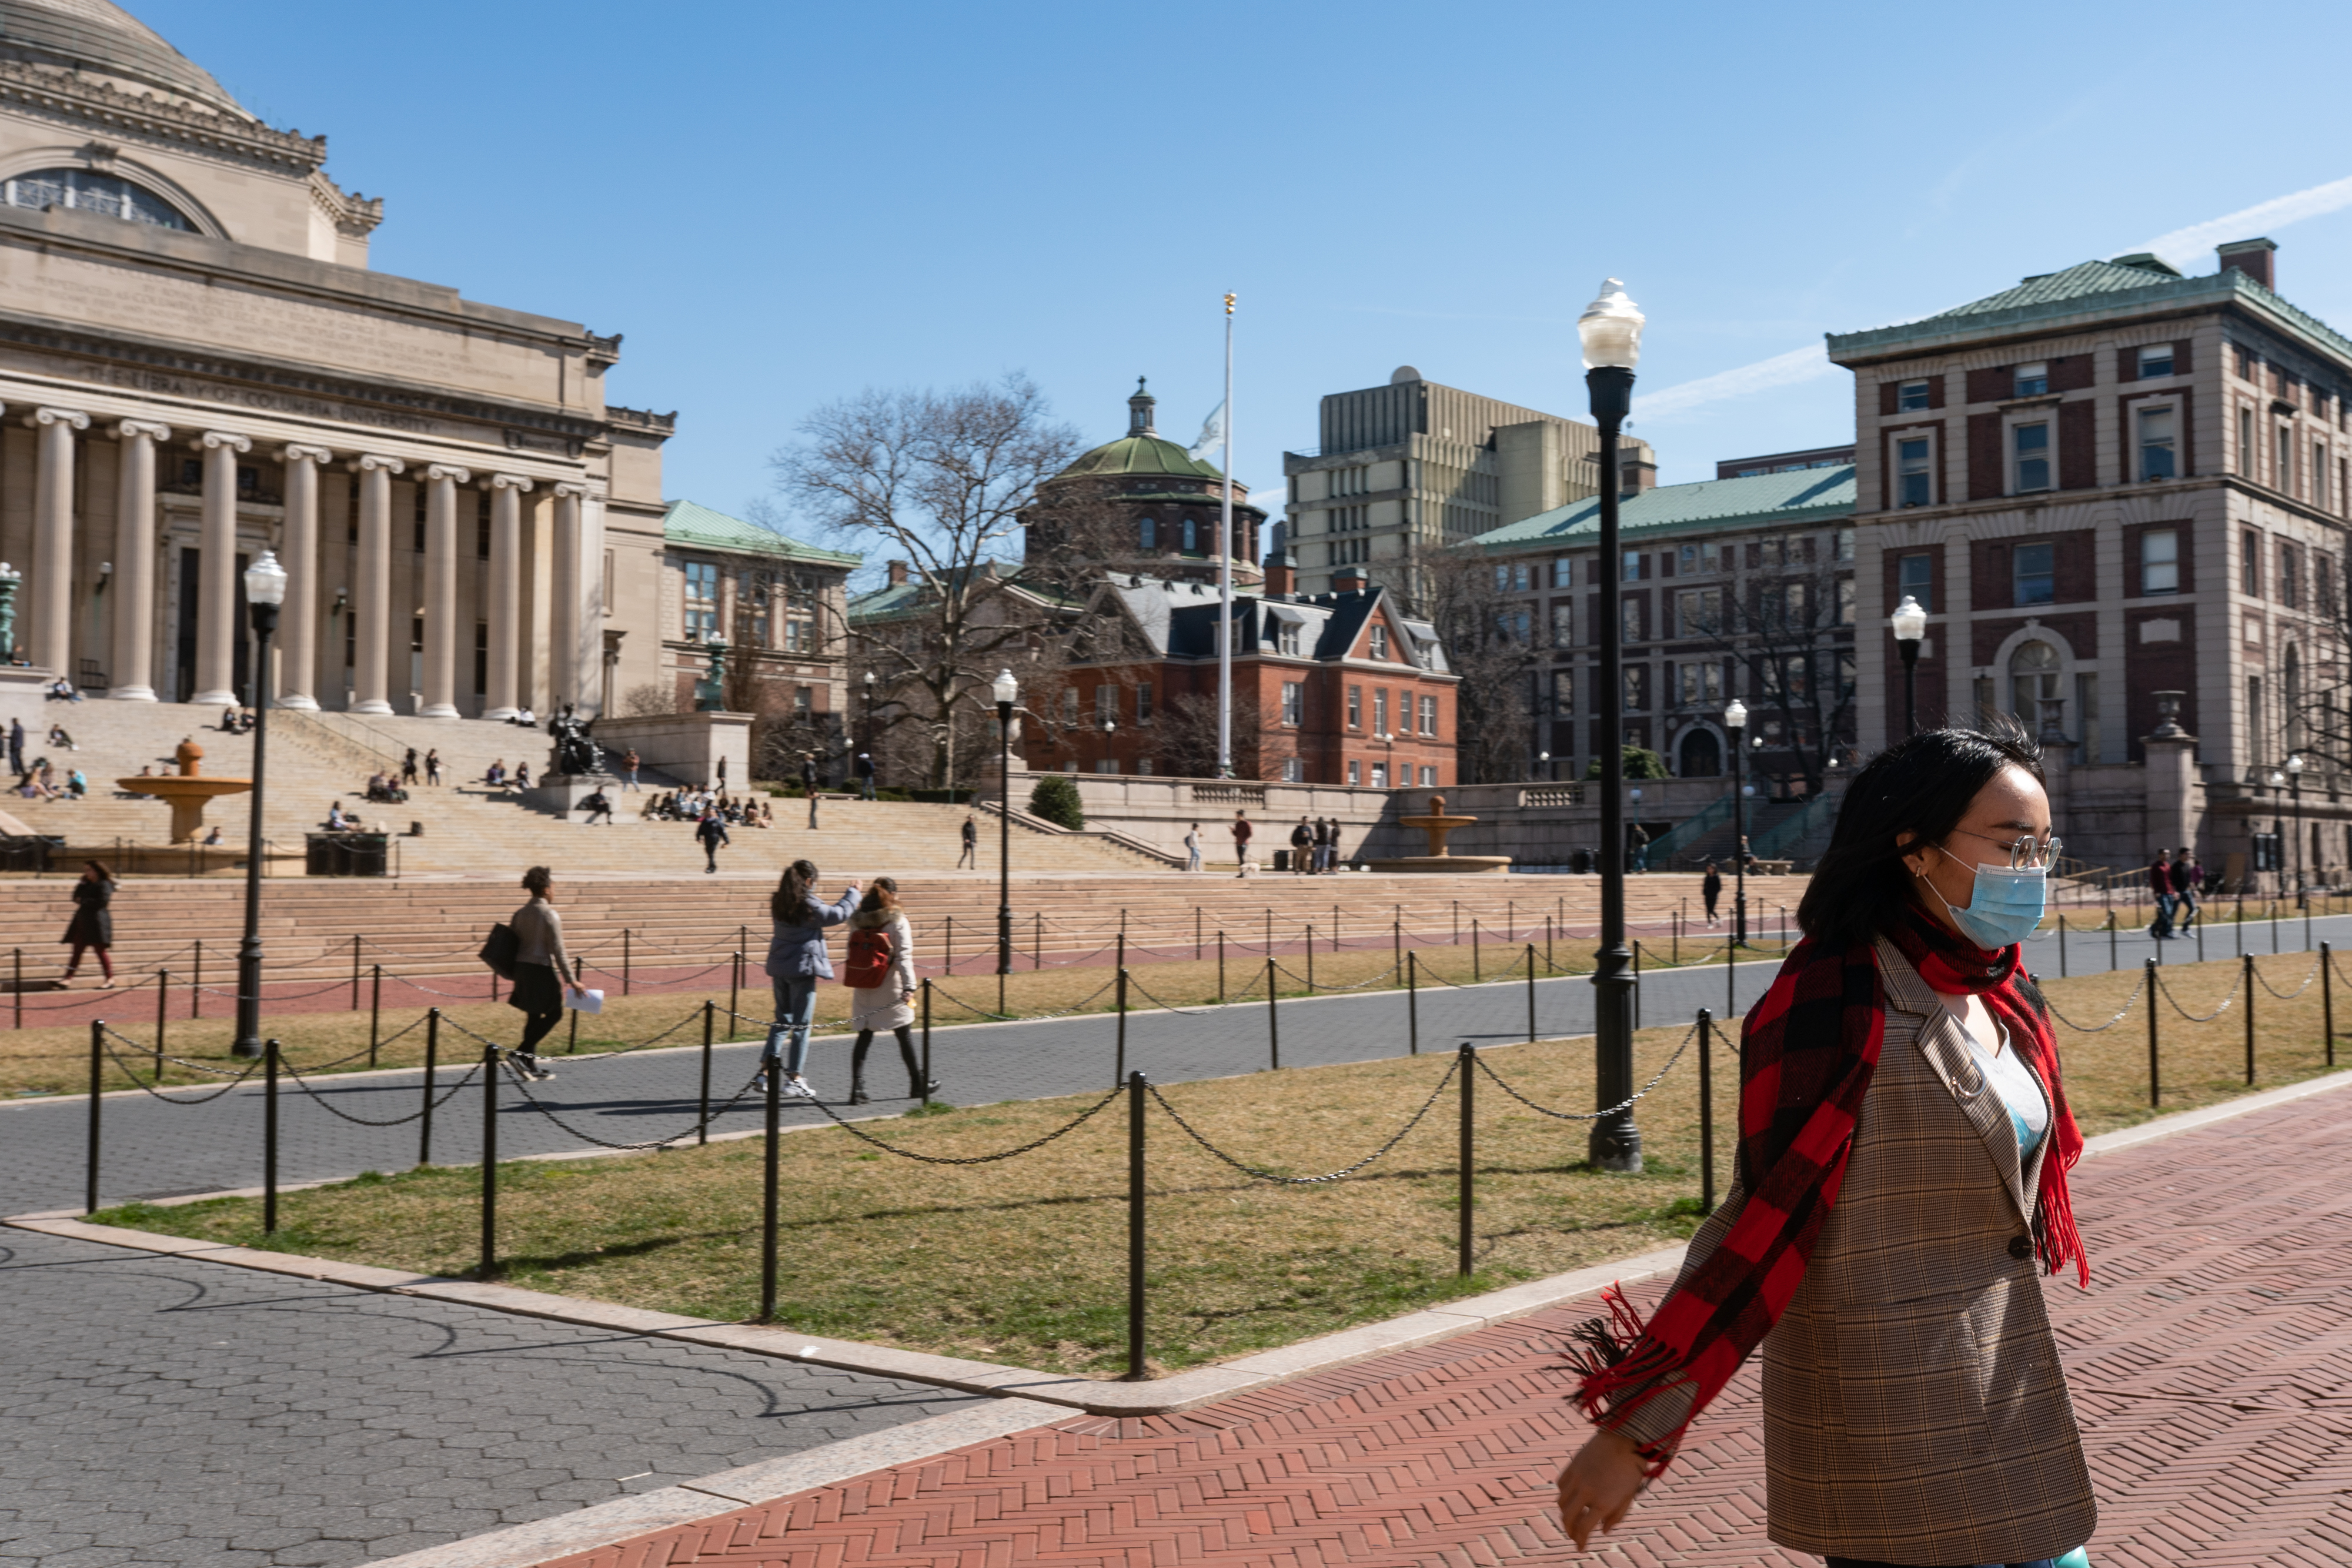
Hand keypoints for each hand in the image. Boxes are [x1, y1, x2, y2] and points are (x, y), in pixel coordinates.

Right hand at [1555, 1428, 1645, 1549]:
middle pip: (1568, 1518)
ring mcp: (1577, 1478)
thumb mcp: (1628, 1497)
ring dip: (1565, 1514)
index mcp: (1603, 1502)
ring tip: (1572, 1517)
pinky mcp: (1573, 1465)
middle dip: (1569, 1531)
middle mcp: (1586, 1492)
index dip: (1580, 1541)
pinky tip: (1570, 1497)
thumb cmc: (1632, 1469)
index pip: (1584, 1529)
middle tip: (1573, 1536)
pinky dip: (1563, 1495)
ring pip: (1561, 1502)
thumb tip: (1602, 1530)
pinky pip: (1561, 1485)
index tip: (1581, 1548)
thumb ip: (1616, 1516)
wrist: (1625, 1438)